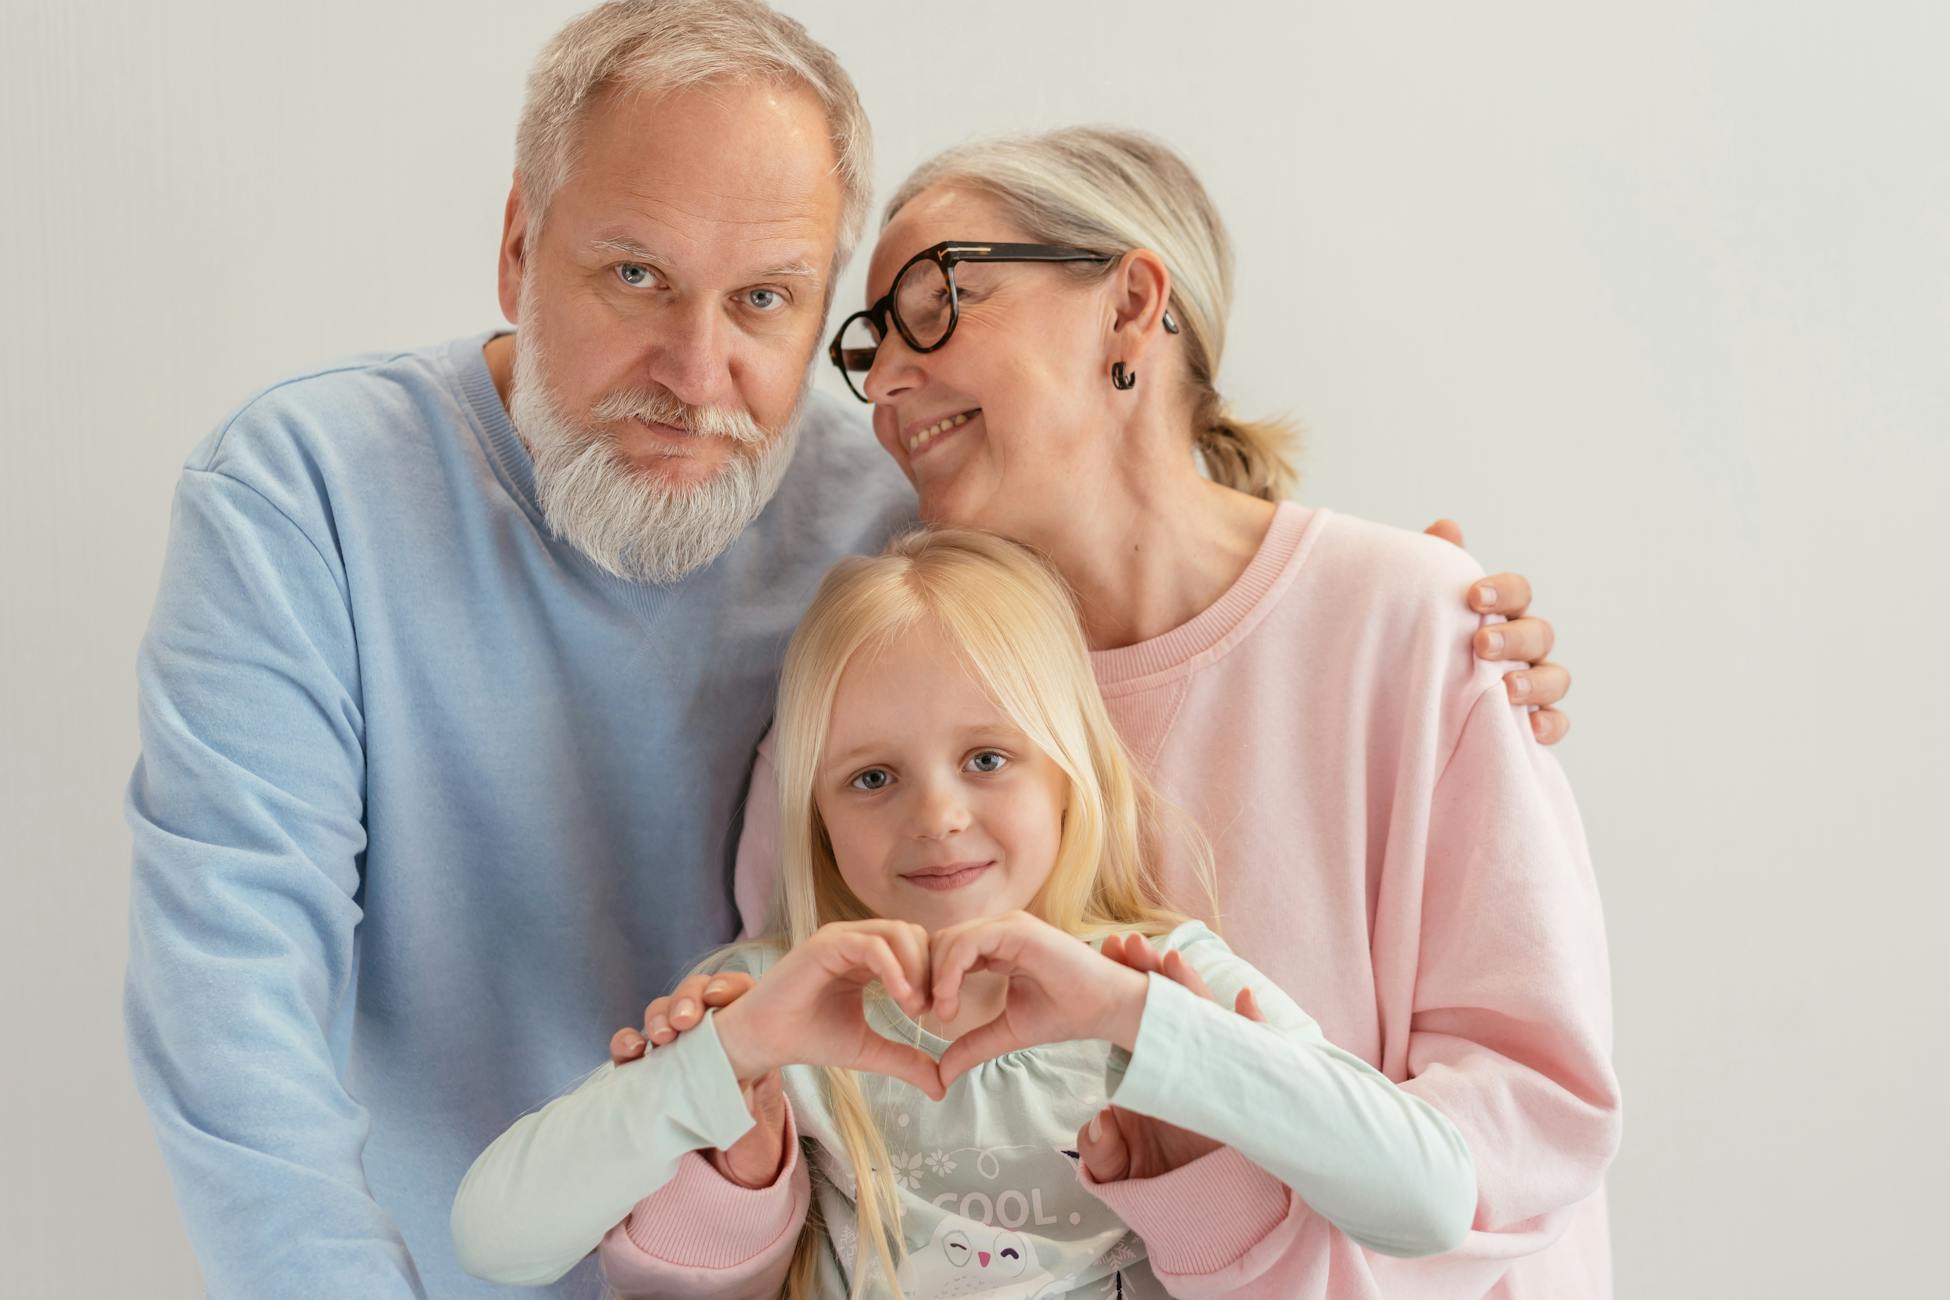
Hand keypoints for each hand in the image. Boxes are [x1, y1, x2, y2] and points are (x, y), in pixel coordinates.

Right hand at [606, 969, 786, 1185]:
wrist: (734, 1175)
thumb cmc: (757, 1143)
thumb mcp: (763, 1125)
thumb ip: (751, 1105)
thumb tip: (736, 1084)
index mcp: (749, 1037)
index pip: (738, 993)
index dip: (726, 987)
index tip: (716, 998)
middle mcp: (711, 1036)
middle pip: (696, 996)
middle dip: (686, 999)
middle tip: (684, 1021)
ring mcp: (678, 1052)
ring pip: (663, 1015)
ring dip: (658, 1016)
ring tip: (659, 1036)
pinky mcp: (649, 1074)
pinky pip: (632, 1050)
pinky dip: (627, 1043)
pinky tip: (631, 1050)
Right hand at [712, 919, 945, 1099]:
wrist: (764, 1042)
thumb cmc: (810, 1038)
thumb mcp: (867, 1050)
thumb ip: (904, 1060)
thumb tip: (942, 1085)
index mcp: (868, 957)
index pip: (917, 947)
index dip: (934, 976)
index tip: (937, 1014)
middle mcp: (856, 940)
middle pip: (913, 934)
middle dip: (930, 970)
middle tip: (929, 1010)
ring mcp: (841, 938)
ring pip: (897, 933)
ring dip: (916, 968)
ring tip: (914, 1007)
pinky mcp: (826, 944)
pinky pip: (871, 945)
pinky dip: (893, 968)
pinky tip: (901, 997)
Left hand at [932, 912, 1149, 1090]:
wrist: (1108, 1008)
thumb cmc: (1065, 1013)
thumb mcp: (1007, 1032)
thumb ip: (973, 1045)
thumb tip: (940, 1075)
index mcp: (997, 947)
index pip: (946, 953)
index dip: (929, 982)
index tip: (924, 1016)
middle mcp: (999, 930)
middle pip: (939, 943)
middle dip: (923, 978)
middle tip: (921, 1014)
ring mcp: (1008, 926)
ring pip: (949, 940)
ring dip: (935, 977)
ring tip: (941, 1012)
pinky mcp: (1016, 930)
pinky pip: (967, 943)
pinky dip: (950, 971)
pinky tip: (949, 1001)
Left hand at [1076, 934, 1265, 1182]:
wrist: (1208, 1197)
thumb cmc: (1162, 1169)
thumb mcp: (1121, 1164)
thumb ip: (1103, 1151)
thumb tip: (1100, 1126)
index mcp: (1157, 1063)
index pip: (1140, 1012)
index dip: (1128, 980)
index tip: (1111, 950)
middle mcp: (1187, 1057)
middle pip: (1170, 1005)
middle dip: (1151, 972)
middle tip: (1128, 943)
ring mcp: (1217, 1066)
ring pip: (1206, 1020)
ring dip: (1191, 989)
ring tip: (1172, 960)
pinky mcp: (1247, 1086)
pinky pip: (1256, 1051)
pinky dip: (1255, 1026)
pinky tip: (1247, 1000)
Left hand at [1425, 519, 1573, 744]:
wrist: (1404, 704)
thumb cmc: (1421, 643)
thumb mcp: (1422, 607)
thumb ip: (1436, 570)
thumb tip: (1447, 527)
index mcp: (1501, 613)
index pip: (1519, 592)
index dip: (1504, 591)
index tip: (1473, 596)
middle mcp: (1523, 647)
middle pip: (1539, 633)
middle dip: (1514, 637)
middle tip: (1480, 644)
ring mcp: (1533, 685)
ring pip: (1555, 677)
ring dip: (1535, 680)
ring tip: (1506, 687)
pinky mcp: (1530, 725)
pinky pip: (1555, 724)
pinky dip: (1549, 725)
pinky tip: (1530, 729)